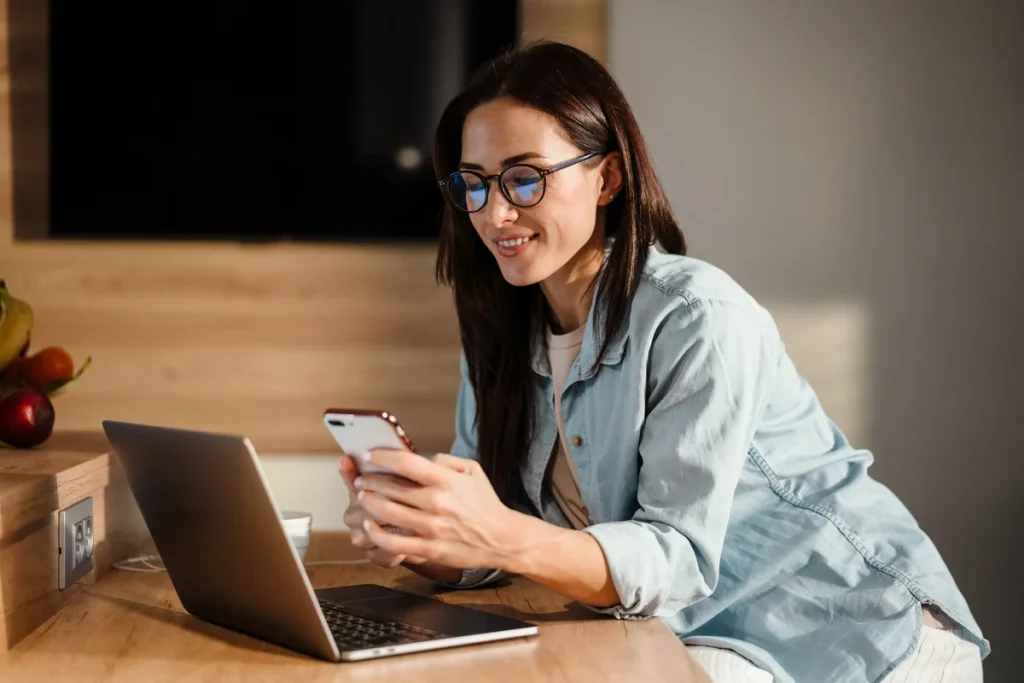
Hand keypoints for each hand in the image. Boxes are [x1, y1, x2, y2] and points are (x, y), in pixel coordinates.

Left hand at [354, 449, 522, 570]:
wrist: (501, 538)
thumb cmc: (485, 503)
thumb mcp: (472, 470)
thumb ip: (445, 460)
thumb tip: (420, 459)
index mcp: (446, 480)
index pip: (405, 462)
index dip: (381, 457)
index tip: (369, 456)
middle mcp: (437, 502)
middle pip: (390, 487)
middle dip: (369, 481)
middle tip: (361, 480)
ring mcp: (431, 527)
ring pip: (387, 513)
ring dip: (369, 503)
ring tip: (363, 498)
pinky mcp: (429, 549)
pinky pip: (393, 543)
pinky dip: (377, 533)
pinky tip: (371, 526)